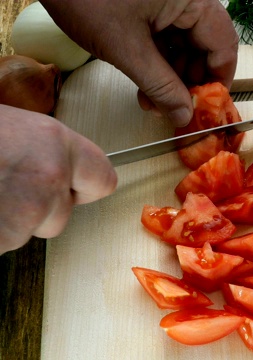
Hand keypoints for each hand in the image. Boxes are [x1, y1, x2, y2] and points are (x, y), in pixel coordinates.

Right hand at [0, 105, 116, 253]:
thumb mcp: (10, 124)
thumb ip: (40, 146)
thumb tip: (50, 158)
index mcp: (55, 141)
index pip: (103, 180)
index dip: (81, 186)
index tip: (68, 185)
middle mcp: (51, 175)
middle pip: (62, 214)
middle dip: (35, 211)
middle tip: (6, 187)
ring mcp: (28, 209)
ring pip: (28, 231)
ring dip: (8, 222)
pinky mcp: (4, 236)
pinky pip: (2, 242)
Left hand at [40, 0, 238, 126]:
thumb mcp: (127, 50)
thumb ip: (161, 86)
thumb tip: (184, 116)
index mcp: (193, 0)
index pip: (223, 45)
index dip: (217, 80)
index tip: (206, 108)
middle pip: (205, 47)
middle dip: (189, 82)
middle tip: (175, 109)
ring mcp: (168, 2)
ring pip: (184, 46)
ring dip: (171, 77)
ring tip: (153, 102)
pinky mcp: (150, 6)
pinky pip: (165, 38)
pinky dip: (157, 63)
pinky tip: (144, 86)